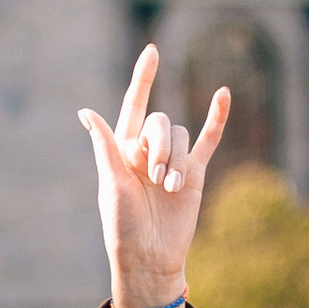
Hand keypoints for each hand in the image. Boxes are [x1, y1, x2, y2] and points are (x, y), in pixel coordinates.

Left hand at [79, 45, 230, 307]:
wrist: (151, 256)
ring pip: (182, 137)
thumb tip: (85, 111)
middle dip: (160, 147)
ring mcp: (173, 160)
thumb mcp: (112, 184)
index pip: (134, 106)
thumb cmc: (123, 224)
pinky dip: (216, 118)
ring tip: (169, 189)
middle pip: (161, 123)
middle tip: (155, 178)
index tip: (152, 51)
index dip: (143, 79)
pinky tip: (222, 95)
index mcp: (122, 148)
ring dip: (176, 160)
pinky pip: (207, 140)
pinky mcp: (195, 172)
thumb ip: (106, 146)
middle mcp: (148, 149)